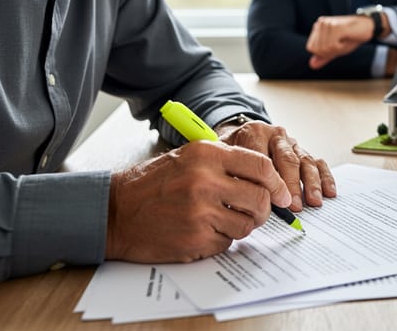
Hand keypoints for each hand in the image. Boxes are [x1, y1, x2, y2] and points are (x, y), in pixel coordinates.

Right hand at [106, 141, 289, 262]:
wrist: (115, 211)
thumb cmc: (152, 184)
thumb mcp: (189, 158)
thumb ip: (226, 163)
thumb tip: (267, 179)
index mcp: (207, 155)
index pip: (261, 166)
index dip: (277, 182)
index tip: (282, 194)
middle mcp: (206, 181)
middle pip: (260, 198)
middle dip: (264, 208)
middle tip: (257, 211)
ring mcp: (201, 212)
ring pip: (247, 223)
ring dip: (242, 225)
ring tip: (224, 220)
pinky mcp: (195, 238)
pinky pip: (228, 242)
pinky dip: (222, 238)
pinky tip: (204, 230)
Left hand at [218, 120, 336, 210]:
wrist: (238, 139)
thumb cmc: (230, 155)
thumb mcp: (223, 159)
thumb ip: (231, 174)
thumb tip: (240, 201)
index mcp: (255, 133)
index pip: (263, 157)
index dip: (267, 180)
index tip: (270, 200)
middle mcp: (276, 136)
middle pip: (287, 159)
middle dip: (291, 184)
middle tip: (293, 204)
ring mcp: (292, 144)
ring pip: (305, 161)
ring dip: (311, 183)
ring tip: (314, 201)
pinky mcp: (303, 152)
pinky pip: (317, 163)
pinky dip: (325, 177)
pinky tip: (329, 192)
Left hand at [305, 15, 373, 69]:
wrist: (367, 27)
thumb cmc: (352, 37)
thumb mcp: (336, 49)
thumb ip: (324, 56)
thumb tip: (311, 65)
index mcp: (318, 27)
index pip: (311, 48)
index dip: (324, 53)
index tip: (336, 44)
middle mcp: (321, 24)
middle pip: (318, 49)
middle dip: (331, 51)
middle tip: (342, 42)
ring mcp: (328, 24)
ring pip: (325, 49)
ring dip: (338, 49)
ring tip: (345, 39)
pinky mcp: (336, 27)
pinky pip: (333, 46)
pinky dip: (341, 47)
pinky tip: (347, 39)